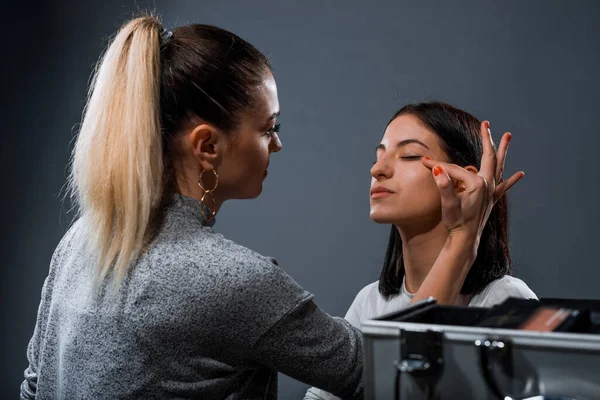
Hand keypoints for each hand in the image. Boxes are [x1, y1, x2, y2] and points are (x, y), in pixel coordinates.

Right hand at [421, 121, 523, 240]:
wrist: (465, 240)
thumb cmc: (456, 222)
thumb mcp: (448, 203)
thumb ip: (443, 185)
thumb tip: (437, 169)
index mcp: (476, 184)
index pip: (454, 169)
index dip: (438, 166)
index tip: (424, 163)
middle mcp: (487, 185)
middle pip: (488, 157)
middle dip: (486, 139)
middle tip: (486, 124)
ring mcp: (490, 192)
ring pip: (499, 166)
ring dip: (502, 151)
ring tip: (507, 136)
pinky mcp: (490, 200)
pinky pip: (503, 186)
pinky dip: (511, 179)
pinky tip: (520, 174)